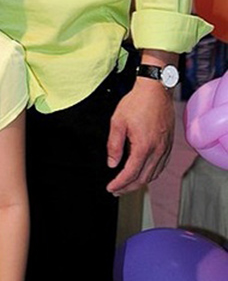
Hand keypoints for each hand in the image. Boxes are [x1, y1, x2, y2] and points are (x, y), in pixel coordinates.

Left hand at [105, 78, 174, 194]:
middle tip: (116, 191)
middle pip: (143, 178)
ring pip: (154, 174)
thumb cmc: (137, 102)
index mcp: (144, 146)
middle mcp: (157, 150)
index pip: (131, 173)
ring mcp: (165, 148)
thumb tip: (112, 163)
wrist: (156, 89)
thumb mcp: (118, 121)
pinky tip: (143, 172)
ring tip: (127, 184)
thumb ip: (113, 144)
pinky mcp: (169, 144)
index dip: (119, 184)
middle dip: (128, 187)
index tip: (110, 188)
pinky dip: (151, 173)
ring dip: (140, 182)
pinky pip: (161, 166)